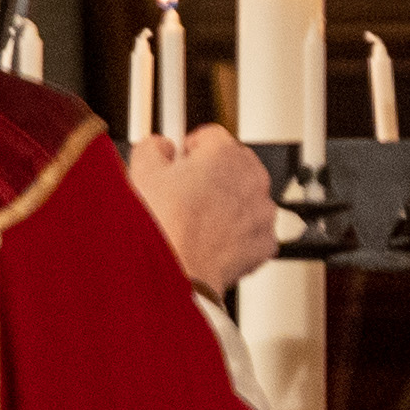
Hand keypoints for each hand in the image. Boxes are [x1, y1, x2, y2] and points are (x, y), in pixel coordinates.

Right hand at [127, 126, 282, 296]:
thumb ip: (154, 147)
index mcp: (225, 153)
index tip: (181, 161)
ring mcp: (262, 212)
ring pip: (245, 199)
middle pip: (233, 166)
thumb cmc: (162, 227)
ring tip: (196, 222)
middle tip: (185, 194)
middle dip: (212, 176)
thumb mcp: (143, 171)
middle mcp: (252, 178)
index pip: (211, 136)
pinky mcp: (265, 243)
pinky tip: (211, 242)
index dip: (190, 150)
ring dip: (227, 205)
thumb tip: (161, 147)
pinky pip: (252, 232)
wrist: (176, 273)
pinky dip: (237, 236)